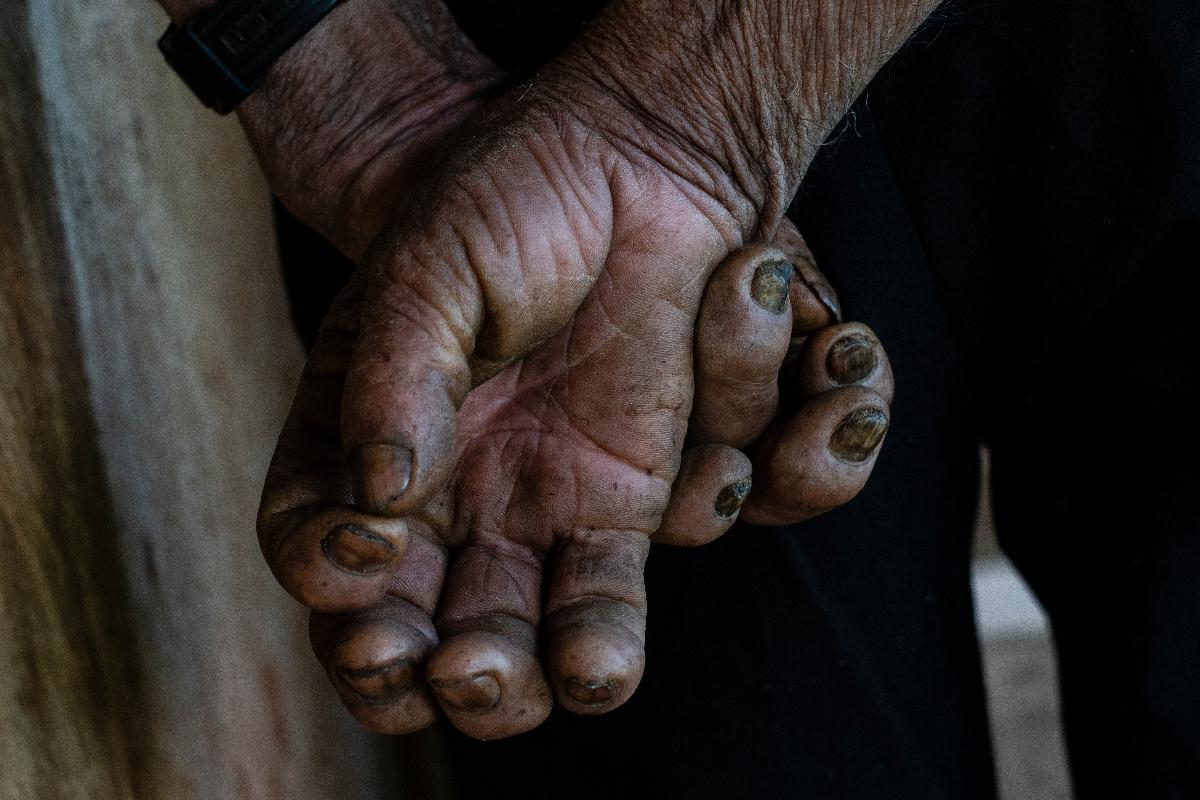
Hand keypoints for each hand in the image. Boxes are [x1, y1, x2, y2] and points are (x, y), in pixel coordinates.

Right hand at [265, 226, 893, 738]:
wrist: (634, 163)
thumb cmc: (512, 196)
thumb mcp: (430, 266)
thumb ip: (393, 376)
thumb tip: (379, 493)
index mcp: (364, 436)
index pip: (309, 538)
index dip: (324, 576)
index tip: (374, 549)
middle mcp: (446, 492)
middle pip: (417, 632)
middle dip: (437, 673)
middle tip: (465, 664)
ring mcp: (539, 505)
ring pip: (529, 639)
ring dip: (544, 677)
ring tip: (579, 665)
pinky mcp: (630, 500)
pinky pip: (622, 592)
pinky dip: (623, 628)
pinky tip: (664, 555)